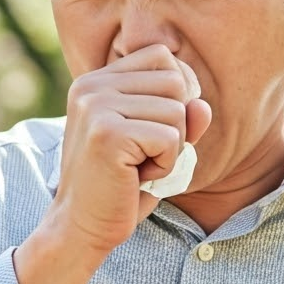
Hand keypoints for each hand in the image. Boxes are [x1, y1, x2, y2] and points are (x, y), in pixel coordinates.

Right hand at [46, 44, 211, 258]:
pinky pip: (171, 139)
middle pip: (176, 81)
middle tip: (144, 155)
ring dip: (171, 149)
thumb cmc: (122, 185)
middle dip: (176, 125)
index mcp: (97, 80)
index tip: (158, 129)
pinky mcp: (107, 133)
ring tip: (138, 167)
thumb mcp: (157, 144)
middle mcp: (92, 86)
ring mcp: (96, 107)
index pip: (162, 56)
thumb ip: (182, 117)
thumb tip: (202, 105)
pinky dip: (165, 166)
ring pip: (178, 111)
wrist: (81, 227)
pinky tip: (136, 178)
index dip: (178, 92)